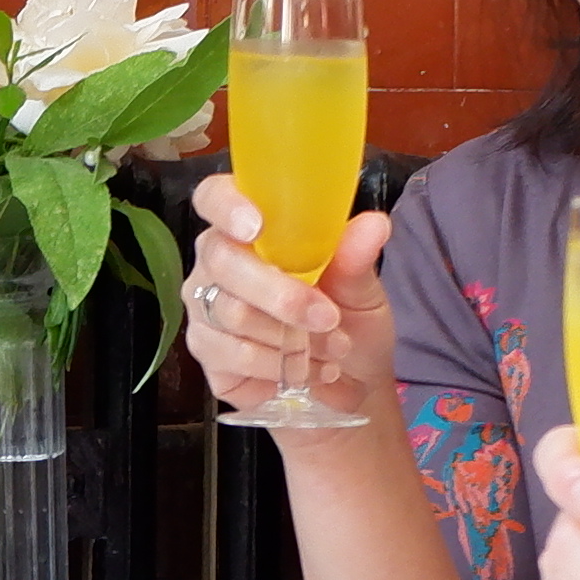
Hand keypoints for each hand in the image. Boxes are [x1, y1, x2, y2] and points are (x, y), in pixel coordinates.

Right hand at [181, 173, 394, 416]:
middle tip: (328, 318)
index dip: (226, 206)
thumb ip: (356, 257)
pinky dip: (277, 367)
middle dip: (281, 294)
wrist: (347, 382)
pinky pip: (232, 356)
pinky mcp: (207, 355)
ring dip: (289, 337)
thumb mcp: (362, 289)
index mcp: (249, 228)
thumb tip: (374, 225)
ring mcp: (205, 310)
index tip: (256, 226)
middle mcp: (217, 264)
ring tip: (331, 350)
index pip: (214, 198)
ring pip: (231, 314)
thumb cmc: (348, 321)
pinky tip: (304, 371)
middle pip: (223, 262)